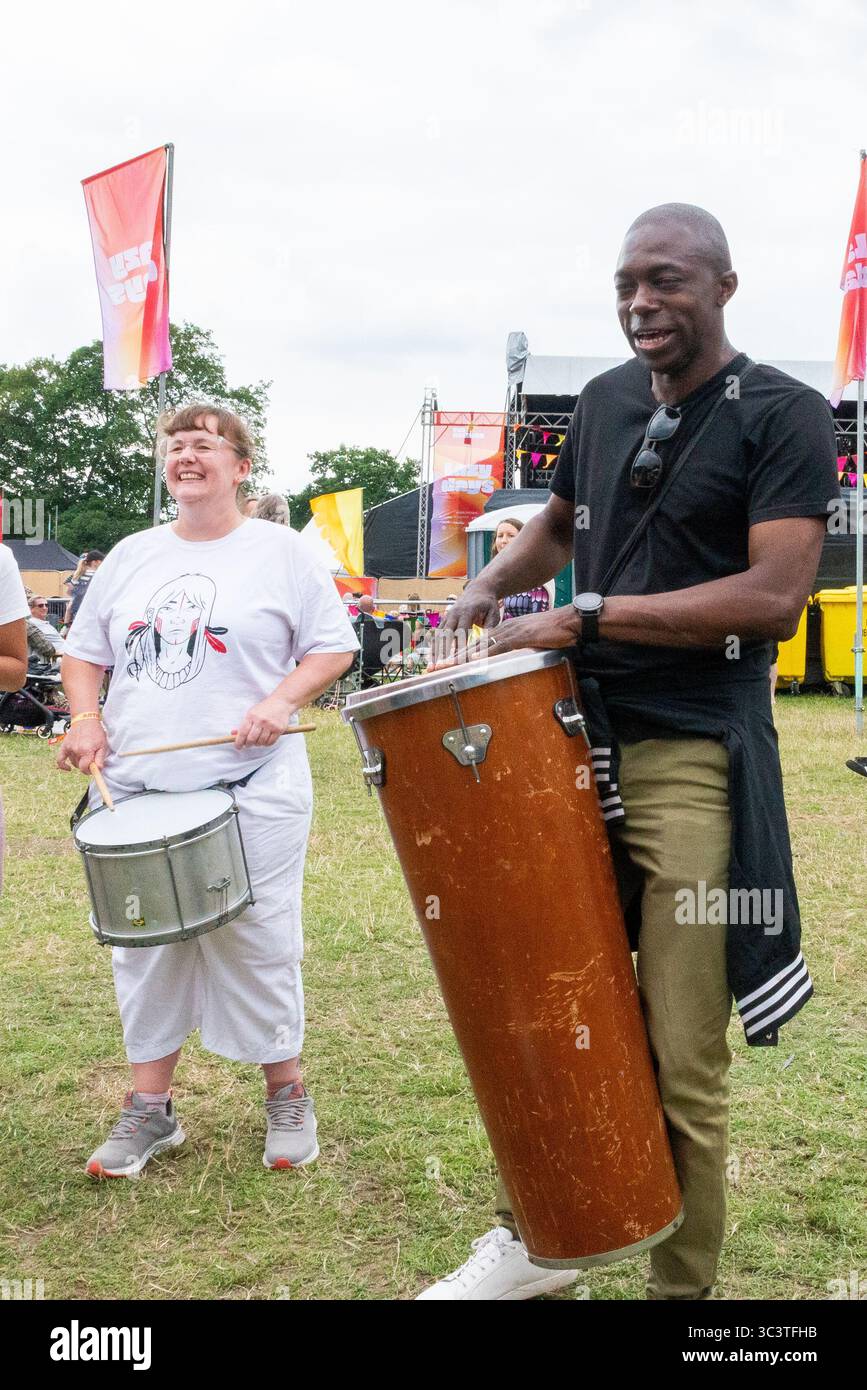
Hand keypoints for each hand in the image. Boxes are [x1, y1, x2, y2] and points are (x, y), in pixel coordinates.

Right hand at [57, 720, 107, 773]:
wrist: (85, 720)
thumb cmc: (96, 732)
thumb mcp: (103, 745)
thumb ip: (100, 758)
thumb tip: (98, 769)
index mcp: (86, 750)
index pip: (85, 768)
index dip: (90, 771)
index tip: (94, 770)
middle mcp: (76, 750)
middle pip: (80, 766)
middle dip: (86, 766)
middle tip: (91, 761)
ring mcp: (69, 748)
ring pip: (73, 763)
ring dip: (79, 763)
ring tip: (85, 755)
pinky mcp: (64, 746)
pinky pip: (60, 759)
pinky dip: (63, 766)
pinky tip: (68, 768)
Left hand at [232, 694, 294, 748]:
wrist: (280, 702)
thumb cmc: (264, 709)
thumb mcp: (252, 713)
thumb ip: (243, 724)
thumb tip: (233, 734)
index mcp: (251, 716)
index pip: (243, 732)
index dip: (239, 741)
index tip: (238, 747)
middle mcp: (261, 720)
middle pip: (251, 739)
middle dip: (248, 744)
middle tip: (248, 745)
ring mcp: (270, 725)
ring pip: (261, 742)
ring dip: (258, 744)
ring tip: (258, 741)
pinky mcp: (279, 729)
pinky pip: (270, 742)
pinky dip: (266, 744)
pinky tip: (265, 740)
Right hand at [432, 585, 500, 665]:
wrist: (478, 590)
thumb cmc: (488, 604)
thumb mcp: (493, 613)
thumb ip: (490, 627)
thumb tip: (487, 642)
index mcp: (466, 611)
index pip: (461, 631)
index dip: (458, 645)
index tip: (457, 659)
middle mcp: (454, 614)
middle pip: (445, 635)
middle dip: (442, 651)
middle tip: (439, 666)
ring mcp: (447, 616)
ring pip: (438, 636)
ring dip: (434, 652)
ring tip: (431, 667)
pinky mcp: (445, 620)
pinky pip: (437, 635)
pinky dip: (434, 647)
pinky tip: (432, 660)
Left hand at [440, 607, 580, 668]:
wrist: (570, 622)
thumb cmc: (554, 633)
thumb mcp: (531, 642)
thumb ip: (519, 650)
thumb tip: (511, 661)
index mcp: (505, 630)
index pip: (478, 644)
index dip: (460, 654)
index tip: (446, 664)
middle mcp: (504, 629)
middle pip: (474, 644)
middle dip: (454, 656)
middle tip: (436, 667)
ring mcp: (511, 632)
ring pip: (482, 645)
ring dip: (463, 656)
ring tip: (447, 666)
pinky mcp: (520, 636)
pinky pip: (499, 646)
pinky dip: (485, 654)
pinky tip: (474, 660)